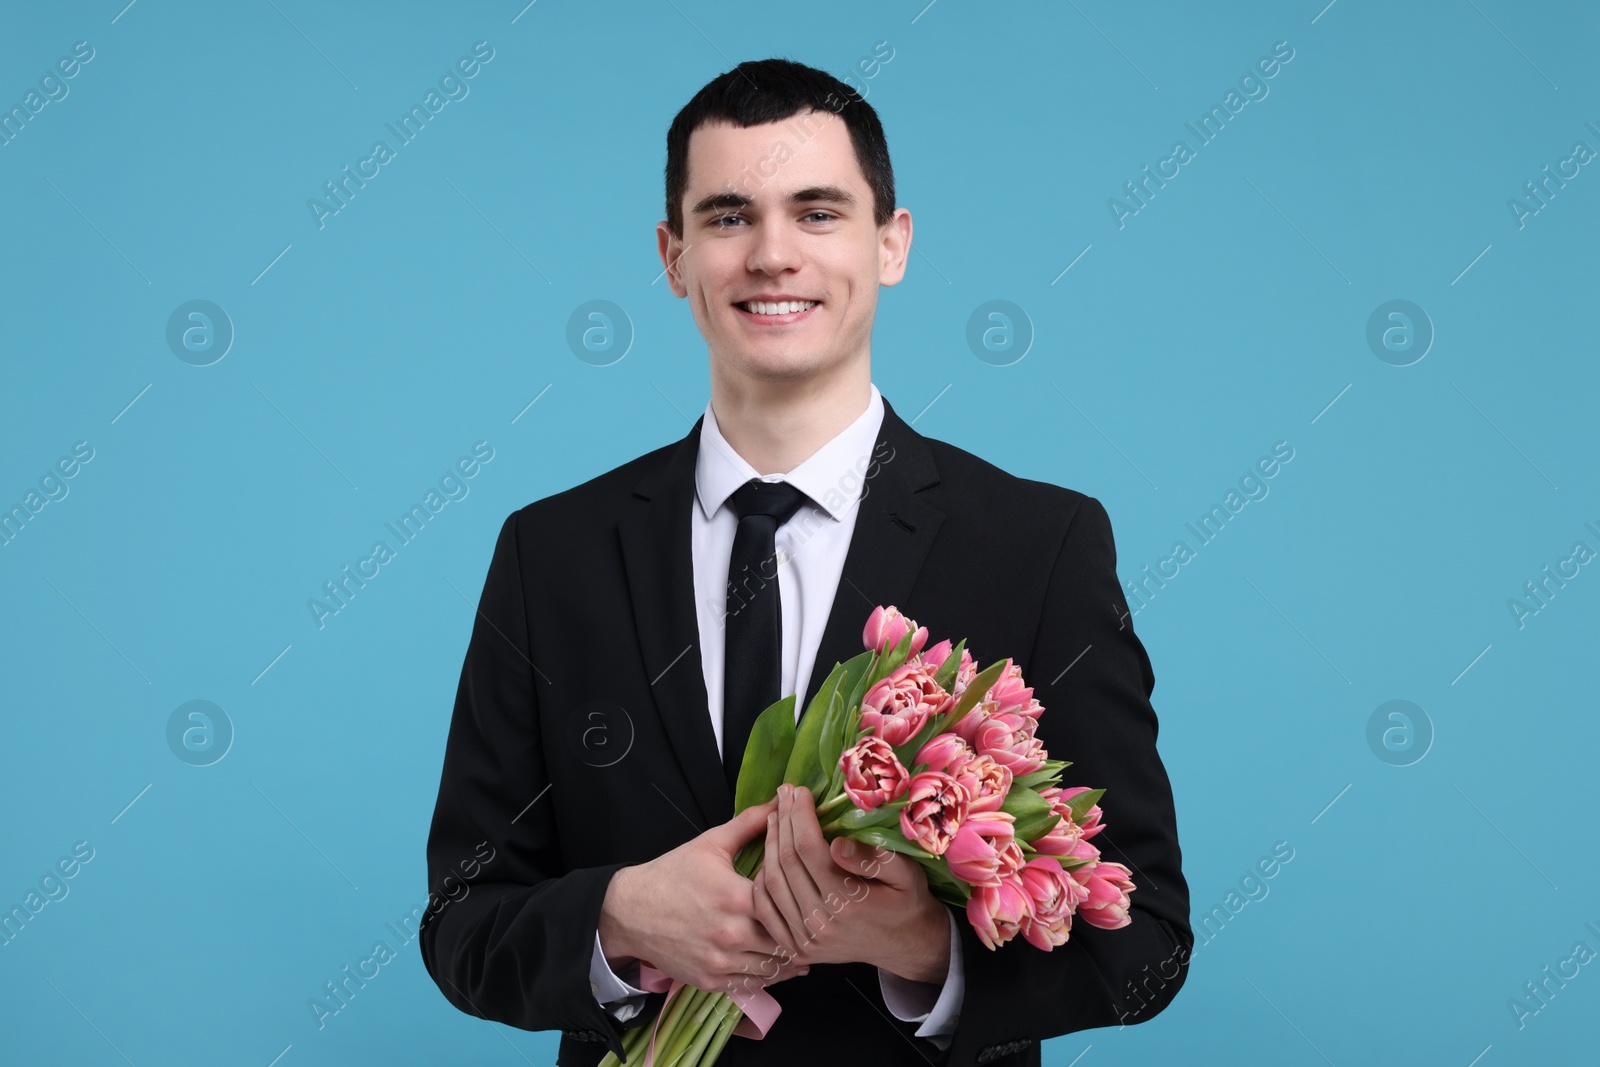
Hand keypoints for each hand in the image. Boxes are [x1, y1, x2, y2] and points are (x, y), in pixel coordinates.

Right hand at [597, 796, 810, 994]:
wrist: (629, 911)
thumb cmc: (672, 874)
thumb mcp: (710, 844)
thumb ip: (749, 824)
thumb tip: (780, 802)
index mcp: (736, 896)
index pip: (787, 904)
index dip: (802, 901)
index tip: (811, 896)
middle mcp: (731, 933)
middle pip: (785, 940)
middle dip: (799, 933)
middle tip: (815, 926)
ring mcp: (721, 960)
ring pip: (772, 967)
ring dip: (788, 958)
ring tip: (802, 946)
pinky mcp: (710, 980)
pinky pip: (750, 985)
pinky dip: (766, 976)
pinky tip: (777, 965)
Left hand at [753, 784, 952, 983]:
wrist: (906, 945)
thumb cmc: (907, 901)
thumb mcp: (907, 874)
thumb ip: (876, 858)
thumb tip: (838, 843)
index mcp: (849, 903)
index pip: (809, 848)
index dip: (800, 815)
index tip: (800, 791)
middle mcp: (822, 924)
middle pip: (787, 862)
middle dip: (782, 822)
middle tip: (784, 795)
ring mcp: (806, 940)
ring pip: (772, 883)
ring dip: (769, 845)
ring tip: (775, 818)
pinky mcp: (796, 949)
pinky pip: (766, 909)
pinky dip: (761, 880)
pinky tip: (768, 856)